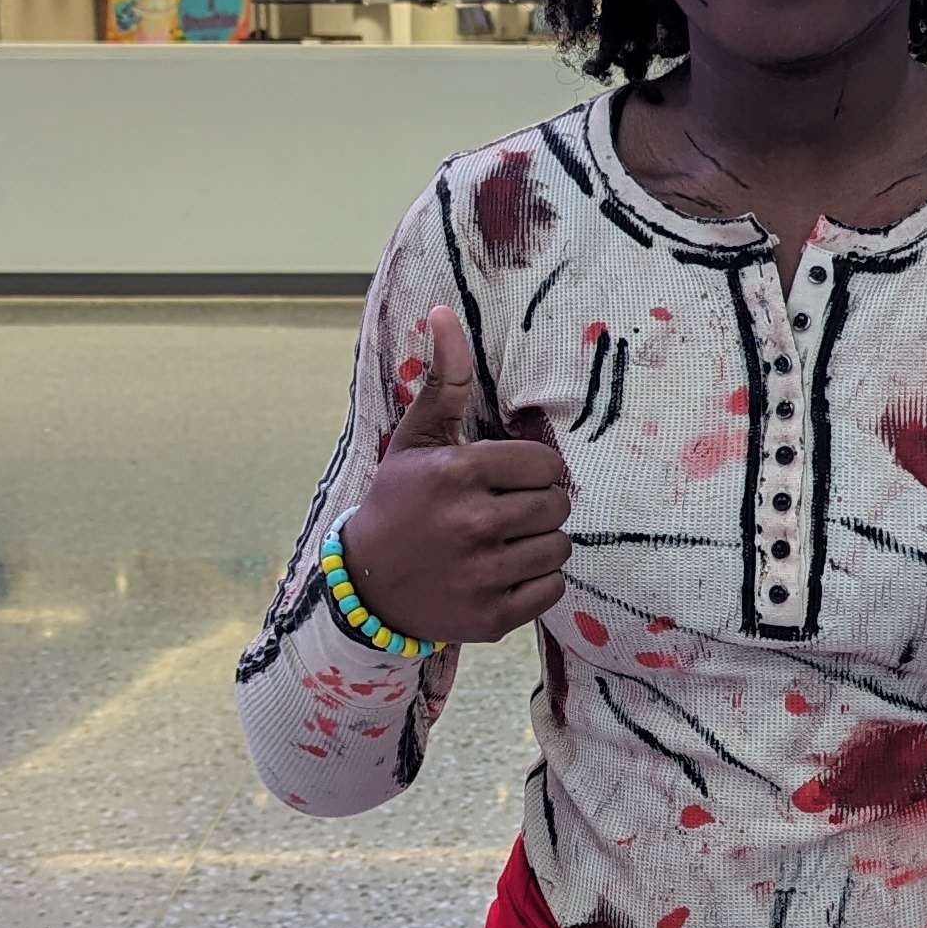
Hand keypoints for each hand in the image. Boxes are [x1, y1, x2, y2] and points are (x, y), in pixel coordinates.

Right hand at [334, 305, 572, 646]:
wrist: (367, 584)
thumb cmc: (400, 502)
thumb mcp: (417, 439)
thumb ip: (443, 379)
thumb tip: (444, 311)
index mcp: (459, 472)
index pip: (545, 465)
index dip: (533, 471)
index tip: (509, 479)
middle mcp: (472, 523)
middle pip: (557, 507)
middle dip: (540, 506)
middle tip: (510, 512)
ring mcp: (482, 574)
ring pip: (559, 549)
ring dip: (541, 544)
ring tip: (507, 541)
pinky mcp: (492, 616)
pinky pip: (552, 589)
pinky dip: (538, 582)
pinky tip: (505, 572)